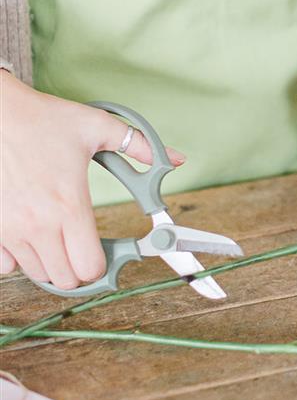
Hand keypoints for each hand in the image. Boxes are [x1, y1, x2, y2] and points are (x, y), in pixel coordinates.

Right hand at [0, 72, 184, 289]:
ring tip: (60, 239)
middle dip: (81, 270)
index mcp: (69, 205)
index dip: (105, 265)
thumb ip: (141, 146)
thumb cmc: (43, 118)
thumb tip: (177, 161)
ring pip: (38, 275)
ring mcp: (10, 228)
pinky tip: (30, 237)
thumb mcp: (97, 127)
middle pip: (66, 281)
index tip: (110, 250)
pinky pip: (6, 266)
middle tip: (86, 248)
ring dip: (53, 264)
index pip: (90, 267)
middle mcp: (38, 223)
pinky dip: (19, 259)